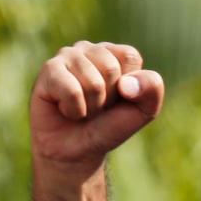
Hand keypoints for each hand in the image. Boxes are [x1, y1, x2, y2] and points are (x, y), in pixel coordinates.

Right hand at [30, 41, 163, 177]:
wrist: (77, 152)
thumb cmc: (108, 127)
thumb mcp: (142, 112)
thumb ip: (152, 90)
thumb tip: (127, 84)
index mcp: (114, 53)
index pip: (130, 56)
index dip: (128, 87)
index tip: (118, 100)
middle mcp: (89, 49)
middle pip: (111, 69)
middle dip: (108, 99)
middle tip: (98, 108)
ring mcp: (66, 56)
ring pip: (93, 83)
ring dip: (92, 107)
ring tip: (83, 110)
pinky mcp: (49, 70)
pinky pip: (72, 91)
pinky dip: (75, 110)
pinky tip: (67, 110)